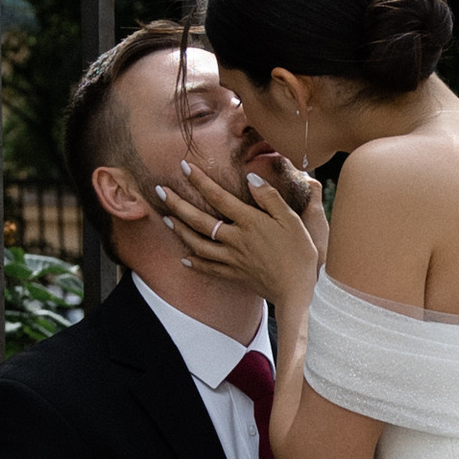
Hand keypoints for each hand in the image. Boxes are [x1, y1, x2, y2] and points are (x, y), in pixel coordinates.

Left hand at [157, 153, 320, 308]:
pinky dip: (195, 263)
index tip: (184, 167)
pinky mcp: (234, 274)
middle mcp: (235, 239)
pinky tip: (184, 258)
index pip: (218, 197)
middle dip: (177, 204)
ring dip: (180, 230)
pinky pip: (209, 268)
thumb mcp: (291, 220)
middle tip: (160, 191)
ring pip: (198, 244)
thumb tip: (251, 177)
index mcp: (250, 222)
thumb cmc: (299, 253)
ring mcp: (232, 258)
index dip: (200, 181)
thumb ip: (270, 198)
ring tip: (168, 219)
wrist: (296, 291)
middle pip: (199, 220)